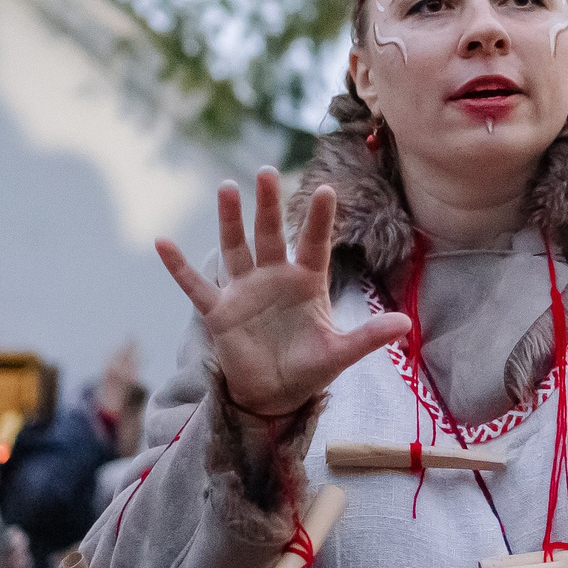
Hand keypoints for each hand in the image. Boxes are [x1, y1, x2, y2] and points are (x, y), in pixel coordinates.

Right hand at [155, 173, 411, 422]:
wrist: (274, 396)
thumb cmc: (309, 369)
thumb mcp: (339, 353)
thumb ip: (368, 337)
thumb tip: (405, 326)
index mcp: (307, 283)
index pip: (314, 244)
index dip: (319, 220)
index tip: (327, 189)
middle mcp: (274, 278)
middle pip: (271, 234)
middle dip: (268, 205)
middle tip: (267, 171)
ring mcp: (245, 291)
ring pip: (235, 249)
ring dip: (230, 220)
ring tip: (226, 187)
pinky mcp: (220, 312)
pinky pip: (195, 286)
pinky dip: (178, 267)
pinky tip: (162, 243)